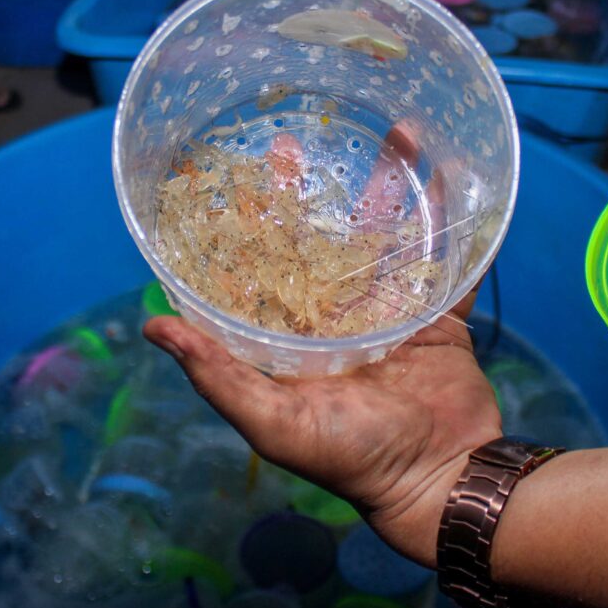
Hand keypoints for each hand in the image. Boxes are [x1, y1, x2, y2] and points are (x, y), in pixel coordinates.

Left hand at [144, 119, 499, 566]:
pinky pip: (449, 259)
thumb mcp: (274, 422)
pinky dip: (455, 219)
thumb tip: (152, 323)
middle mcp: (339, 317)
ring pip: (389, 237)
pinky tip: (453, 173)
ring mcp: (393, 310)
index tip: (234, 176)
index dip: (249, 225)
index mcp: (296, 338)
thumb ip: (218, 376)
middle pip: (324, 240)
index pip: (264, 269)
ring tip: (395, 132)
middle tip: (296, 139)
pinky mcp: (440, 314)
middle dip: (312, 192)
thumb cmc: (351, 455)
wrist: (439, 475)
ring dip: (391, 187)